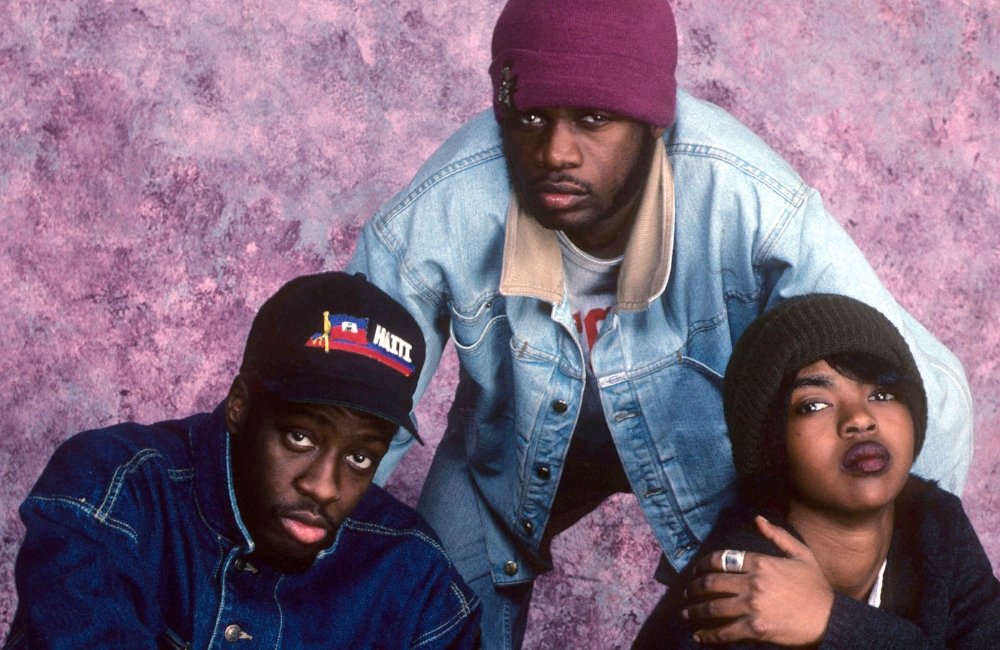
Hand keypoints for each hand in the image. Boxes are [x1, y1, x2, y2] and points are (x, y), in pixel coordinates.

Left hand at [682, 516, 833, 645]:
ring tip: (687, 613)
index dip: (703, 565)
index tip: (696, 570)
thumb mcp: (801, 554)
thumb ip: (777, 536)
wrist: (830, 619)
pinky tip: (699, 636)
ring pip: (713, 608)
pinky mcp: (755, 629)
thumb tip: (757, 519)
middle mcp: (753, 582)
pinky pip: (725, 632)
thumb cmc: (816, 586)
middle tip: (687, 593)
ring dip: (695, 611)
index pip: (722, 559)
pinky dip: (708, 635)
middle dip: (694, 588)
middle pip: (712, 583)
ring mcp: (752, 606)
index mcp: (761, 562)